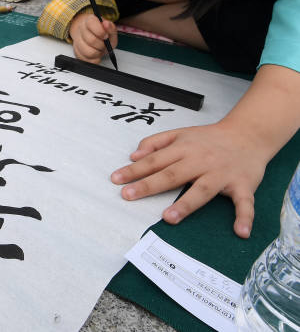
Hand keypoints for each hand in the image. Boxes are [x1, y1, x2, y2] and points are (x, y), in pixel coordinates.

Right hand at [69, 12, 117, 62]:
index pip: (91, 24)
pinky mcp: (76, 52)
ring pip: (88, 52)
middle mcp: (81, 29)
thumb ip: (111, 28)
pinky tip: (96, 55)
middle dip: (102, 45)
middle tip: (105, 45)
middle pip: (91, 40)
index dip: (101, 32)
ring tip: (100, 50)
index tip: (106, 36)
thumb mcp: (110, 30)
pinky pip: (85, 59)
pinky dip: (94, 59)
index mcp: (89, 21)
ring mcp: (77, 41)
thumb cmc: (102, 34)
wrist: (93, 37)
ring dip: (98, 53)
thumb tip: (106, 24)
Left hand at [111, 122, 270, 237]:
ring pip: (202, 190)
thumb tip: (133, 155)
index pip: (155, 160)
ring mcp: (222, 174)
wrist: (248, 135)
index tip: (116, 179)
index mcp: (184, 148)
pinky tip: (240, 231)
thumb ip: (156, 143)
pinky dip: (245, 217)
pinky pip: (245, 203)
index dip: (135, 170)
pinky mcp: (243, 185)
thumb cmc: (209, 138)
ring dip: (186, 204)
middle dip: (149, 185)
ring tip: (168, 217)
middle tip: (128, 195)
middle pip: (172, 175)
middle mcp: (201, 161)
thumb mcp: (180, 134)